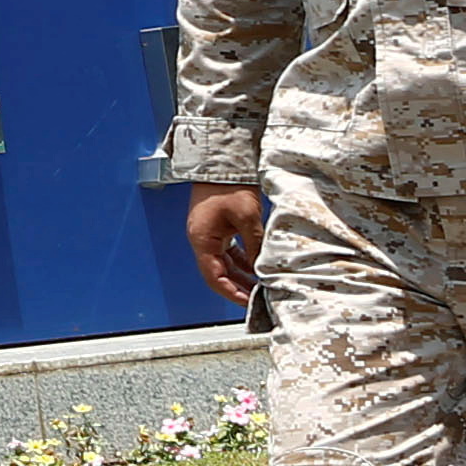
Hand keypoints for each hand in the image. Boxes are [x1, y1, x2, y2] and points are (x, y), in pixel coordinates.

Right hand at [186, 185, 263, 303]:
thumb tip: (264, 268)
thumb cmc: (228, 186)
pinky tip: (255, 268)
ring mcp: (209, 234)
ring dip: (240, 276)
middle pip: (217, 273)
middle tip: (256, 299)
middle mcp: (202, 239)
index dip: (230, 292)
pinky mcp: (218, 228)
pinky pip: (228, 252)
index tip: (246, 302)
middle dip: (237, 287)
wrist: (221, 163)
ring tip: (258, 287)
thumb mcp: (247, 216)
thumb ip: (255, 244)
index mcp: (202, 239)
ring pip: (224, 264)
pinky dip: (241, 262)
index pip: (214, 276)